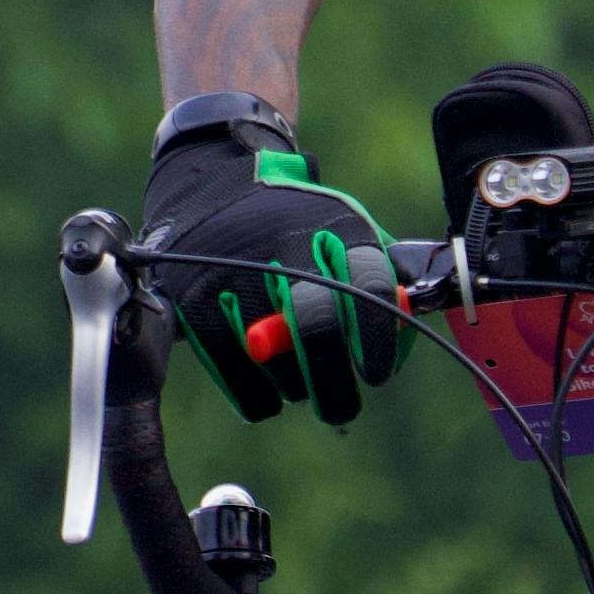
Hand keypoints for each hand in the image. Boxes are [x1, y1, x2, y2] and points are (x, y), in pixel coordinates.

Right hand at [136, 116, 395, 425]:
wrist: (213, 186)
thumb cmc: (297, 225)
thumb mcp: (344, 229)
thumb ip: (380, 280)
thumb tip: (399, 345)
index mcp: (335, 227)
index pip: (370, 284)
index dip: (377, 339)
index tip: (376, 373)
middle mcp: (284, 244)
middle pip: (316, 326)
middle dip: (333, 383)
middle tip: (341, 407)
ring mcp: (235, 270)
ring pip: (274, 357)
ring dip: (294, 386)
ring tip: (298, 381)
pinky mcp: (194, 297)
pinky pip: (233, 370)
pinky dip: (255, 397)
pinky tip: (267, 396)